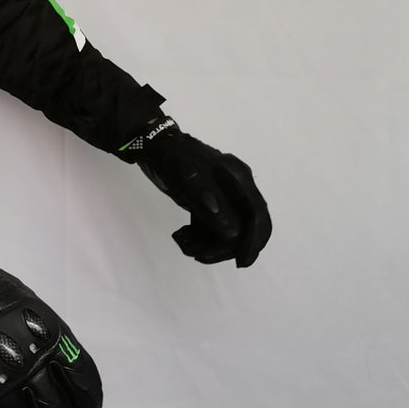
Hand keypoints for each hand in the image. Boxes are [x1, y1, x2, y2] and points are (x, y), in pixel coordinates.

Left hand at [137, 130, 271, 266]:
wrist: (152, 145)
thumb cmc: (171, 157)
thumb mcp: (186, 177)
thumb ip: (208, 203)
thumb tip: (232, 234)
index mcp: (237, 177)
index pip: (256, 214)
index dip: (253, 241)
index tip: (239, 262)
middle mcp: (236, 187)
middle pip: (243, 227)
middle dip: (223, 246)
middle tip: (199, 255)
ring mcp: (223, 195)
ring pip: (226, 230)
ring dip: (207, 243)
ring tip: (183, 243)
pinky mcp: (210, 202)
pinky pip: (212, 227)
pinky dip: (199, 236)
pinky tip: (182, 236)